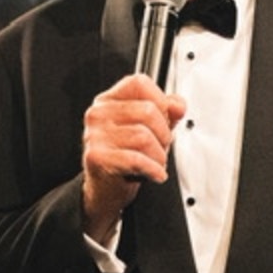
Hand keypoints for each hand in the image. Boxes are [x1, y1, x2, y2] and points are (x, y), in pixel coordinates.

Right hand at [81, 74, 184, 242]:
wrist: (105, 189)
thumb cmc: (124, 156)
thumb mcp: (148, 128)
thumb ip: (166, 112)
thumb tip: (178, 104)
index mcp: (109, 101)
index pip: (139, 83)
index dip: (159, 99)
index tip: (164, 117)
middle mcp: (98, 114)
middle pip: (148, 110)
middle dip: (164, 134)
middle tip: (160, 148)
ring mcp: (95, 135)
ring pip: (144, 136)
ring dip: (158, 156)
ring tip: (153, 163)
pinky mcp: (97, 157)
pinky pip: (136, 159)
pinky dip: (152, 169)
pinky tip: (154, 173)